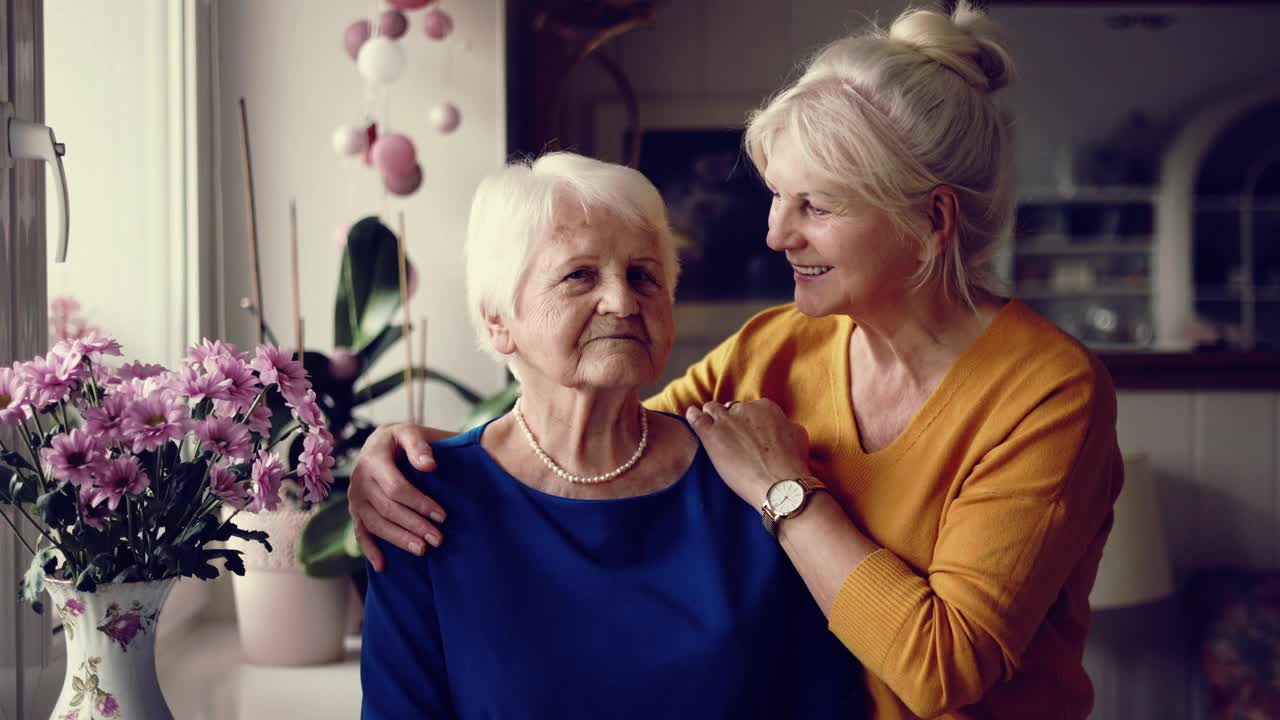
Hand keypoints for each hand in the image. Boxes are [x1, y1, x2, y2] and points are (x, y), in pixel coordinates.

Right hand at [349, 422, 449, 570]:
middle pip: (387, 509)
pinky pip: (359, 532)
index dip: (419, 503)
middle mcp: (359, 480)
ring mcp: (354, 497)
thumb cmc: (401, 439)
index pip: (396, 488)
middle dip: (414, 525)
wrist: (380, 442)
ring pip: (375, 524)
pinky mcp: (355, 510)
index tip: (442, 516)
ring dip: (397, 539)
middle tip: (437, 539)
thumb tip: (429, 465)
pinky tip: (382, 565)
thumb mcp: (410, 433)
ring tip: (422, 551)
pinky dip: (369, 550)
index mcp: (373, 460)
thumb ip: (419, 446)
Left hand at [685, 399, 812, 509]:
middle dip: (730, 419)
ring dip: (711, 415)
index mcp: (766, 407)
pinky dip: (693, 416)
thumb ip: (786, 426)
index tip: (746, 430)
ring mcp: (726, 420)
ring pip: (712, 409)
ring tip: (708, 423)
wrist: (780, 484)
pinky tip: (691, 415)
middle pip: (731, 408)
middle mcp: (745, 409)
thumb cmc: (792, 464)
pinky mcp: (711, 435)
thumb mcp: (798, 436)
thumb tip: (783, 426)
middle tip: (729, 433)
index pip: (751, 408)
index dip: (747, 420)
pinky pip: (696, 418)